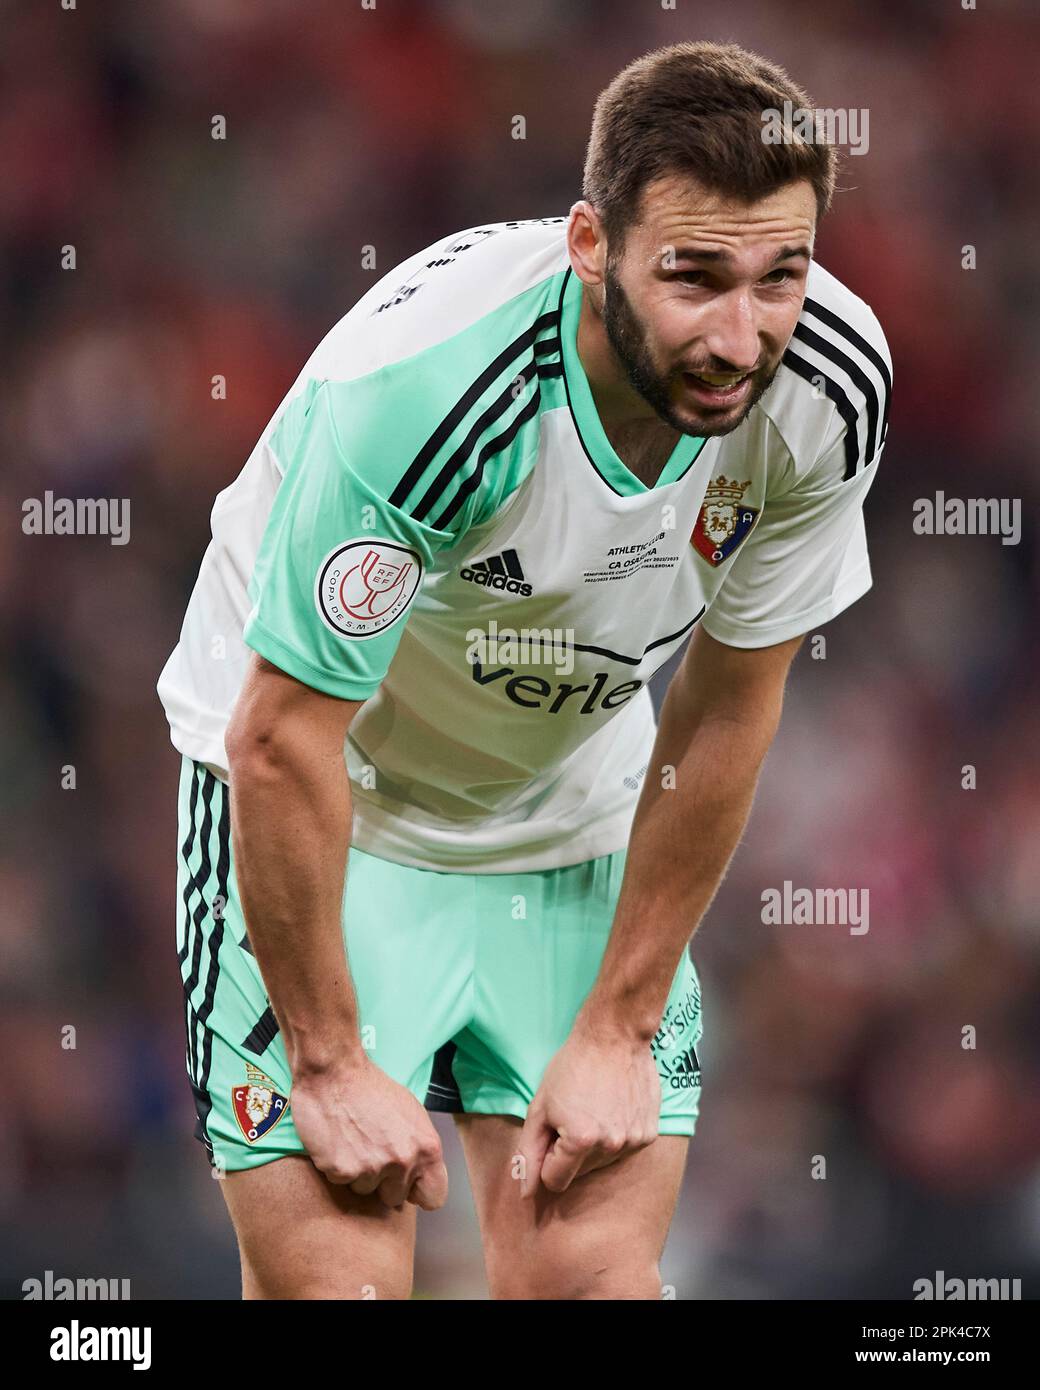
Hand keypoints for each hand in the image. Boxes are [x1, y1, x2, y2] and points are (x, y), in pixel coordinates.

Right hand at [290, 1054, 448, 1209]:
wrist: (335, 1072)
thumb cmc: (372, 1088)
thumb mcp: (412, 1113)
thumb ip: (420, 1147)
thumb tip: (422, 1174)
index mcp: (427, 1148)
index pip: (434, 1197)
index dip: (418, 1191)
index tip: (407, 1185)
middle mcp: (403, 1162)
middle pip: (395, 1198)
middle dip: (384, 1182)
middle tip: (371, 1151)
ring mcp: (372, 1169)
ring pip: (366, 1191)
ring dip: (358, 1173)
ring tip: (353, 1141)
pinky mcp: (342, 1171)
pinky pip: (341, 1182)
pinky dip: (337, 1166)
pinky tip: (337, 1141)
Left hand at [517, 1019, 659, 1197]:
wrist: (615, 1036)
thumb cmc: (572, 1067)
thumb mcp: (539, 1107)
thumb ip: (529, 1153)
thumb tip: (525, 1192)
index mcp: (580, 1141)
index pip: (554, 1180)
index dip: (547, 1158)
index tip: (552, 1132)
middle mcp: (610, 1147)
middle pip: (579, 1173)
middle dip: (570, 1151)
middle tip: (574, 1114)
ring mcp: (633, 1141)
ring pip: (601, 1163)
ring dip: (594, 1145)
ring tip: (595, 1108)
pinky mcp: (649, 1134)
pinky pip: (624, 1150)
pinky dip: (616, 1135)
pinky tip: (614, 1107)